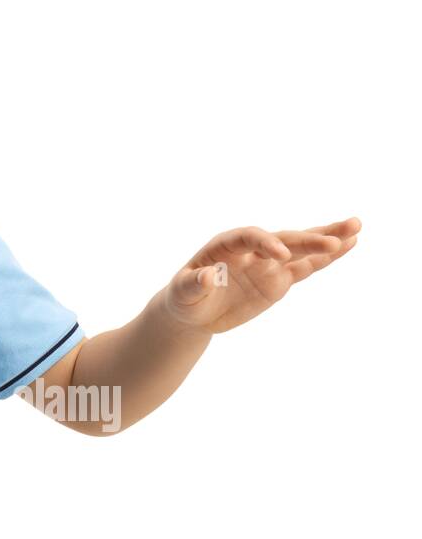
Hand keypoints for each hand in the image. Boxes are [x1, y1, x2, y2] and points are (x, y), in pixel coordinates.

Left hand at [161, 218, 361, 333]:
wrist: (194, 311)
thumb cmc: (183, 298)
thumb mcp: (181, 293)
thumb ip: (192, 284)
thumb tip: (208, 277)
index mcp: (225, 246)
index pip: (249, 237)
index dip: (265, 243)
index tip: (280, 255)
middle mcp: (251, 250)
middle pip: (282, 239)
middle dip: (308, 239)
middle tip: (338, 237)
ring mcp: (267, 263)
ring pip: (300, 249)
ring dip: (327, 239)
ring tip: (356, 228)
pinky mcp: (279, 279)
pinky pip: (305, 268)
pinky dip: (325, 258)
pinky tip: (348, 246)